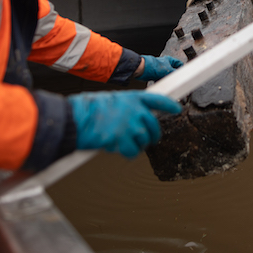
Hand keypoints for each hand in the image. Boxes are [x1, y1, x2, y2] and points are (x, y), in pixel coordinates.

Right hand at [67, 91, 181, 157]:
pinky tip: (117, 148)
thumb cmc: (87, 110)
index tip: (176, 108)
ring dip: (136, 145)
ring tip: (121, 142)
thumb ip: (125, 107)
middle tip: (147, 140)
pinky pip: (133, 152)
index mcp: (131, 98)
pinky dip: (127, 153)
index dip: (168, 105)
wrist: (76, 118)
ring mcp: (130, 125)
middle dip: (152, 135)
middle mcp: (134, 110)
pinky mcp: (124, 139)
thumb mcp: (110, 101)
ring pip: (144, 140)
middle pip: (153, 125)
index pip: (157, 99)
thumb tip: (132, 117)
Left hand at [136, 55, 182, 80]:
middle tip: (175, 79)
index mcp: (169, 60)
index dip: (182, 68)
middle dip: (173, 76)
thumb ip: (176, 73)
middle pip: (173, 71)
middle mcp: (165, 64)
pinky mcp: (156, 75)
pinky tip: (163, 83)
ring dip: (167, 79)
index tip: (183, 74)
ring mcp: (161, 70)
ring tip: (168, 81)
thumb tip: (181, 76)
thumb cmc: (154, 66)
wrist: (143, 70)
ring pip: (167, 76)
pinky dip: (162, 81)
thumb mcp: (169, 70)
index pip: (179, 63)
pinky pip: (162, 79)